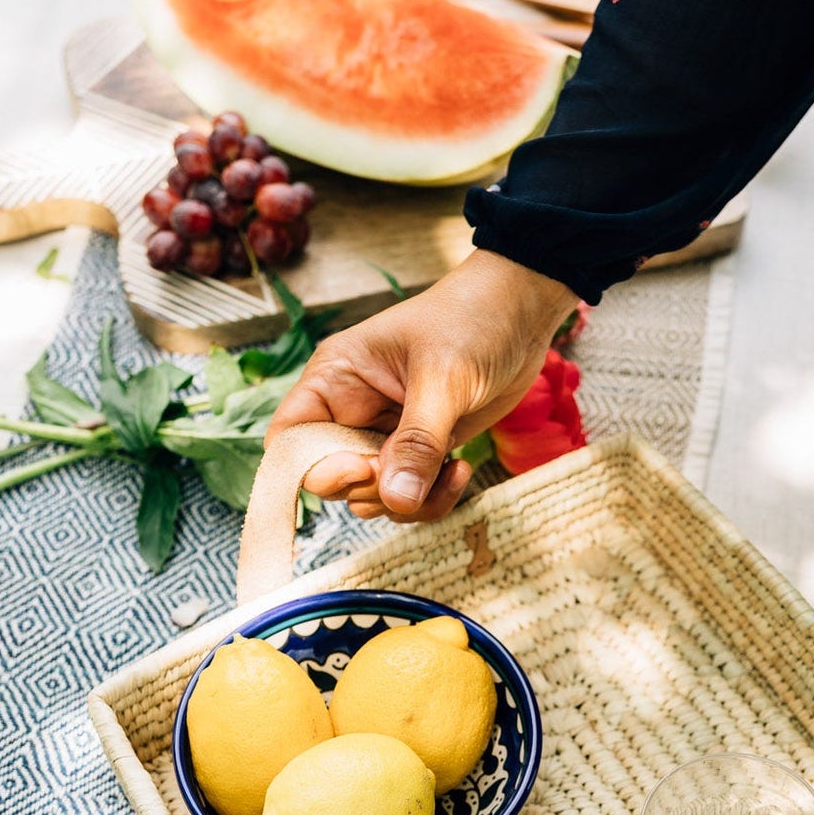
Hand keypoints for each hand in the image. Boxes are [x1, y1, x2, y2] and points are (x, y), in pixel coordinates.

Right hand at [267, 249, 576, 521]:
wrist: (523, 312)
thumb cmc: (473, 320)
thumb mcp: (443, 378)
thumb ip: (417, 442)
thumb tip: (396, 499)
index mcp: (335, 378)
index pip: (290, 440)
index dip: (314, 468)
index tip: (364, 468)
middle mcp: (352, 410)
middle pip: (331, 480)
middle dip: (372, 490)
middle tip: (415, 472)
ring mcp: (385, 433)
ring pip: (373, 496)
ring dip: (409, 502)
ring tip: (451, 470)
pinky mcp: (420, 450)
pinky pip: (409, 495)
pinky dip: (432, 498)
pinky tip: (461, 469)